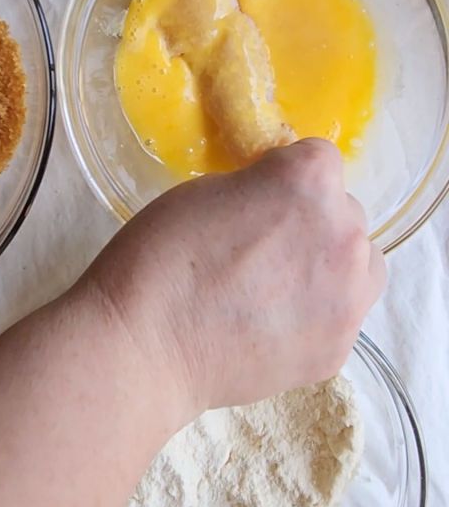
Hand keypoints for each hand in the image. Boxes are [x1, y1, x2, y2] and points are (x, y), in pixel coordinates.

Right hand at [85, 139, 385, 417]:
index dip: (285, 175)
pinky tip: (271, 326)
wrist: (146, 347)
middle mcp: (345, 233)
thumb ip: (261, 189)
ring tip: (279, 288)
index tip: (258, 197)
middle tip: (262, 249)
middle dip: (311, 221)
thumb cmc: (162, 255)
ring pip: (360, 265)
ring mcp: (349, 297)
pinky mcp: (340, 347)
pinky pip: (341, 315)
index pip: (320, 159)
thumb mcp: (208, 190)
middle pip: (344, 212)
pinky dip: (315, 314)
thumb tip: (278, 207)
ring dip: (330, 266)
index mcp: (310, 182)